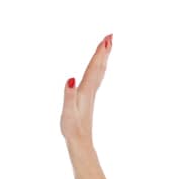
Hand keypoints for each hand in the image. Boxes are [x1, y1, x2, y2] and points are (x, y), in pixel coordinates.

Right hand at [61, 32, 111, 151]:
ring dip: (103, 58)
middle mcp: (91, 90)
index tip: (107, 38)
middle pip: (99, 67)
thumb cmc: (72, 128)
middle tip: (110, 35)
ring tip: (107, 46)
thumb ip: (68, 94)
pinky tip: (98, 67)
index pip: (94, 67)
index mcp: (86, 90)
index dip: (100, 53)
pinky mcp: (88, 98)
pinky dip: (98, 69)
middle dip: (104, 51)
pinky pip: (95, 79)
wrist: (80, 142)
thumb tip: (70, 78)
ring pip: (99, 72)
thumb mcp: (68, 111)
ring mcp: (90, 94)